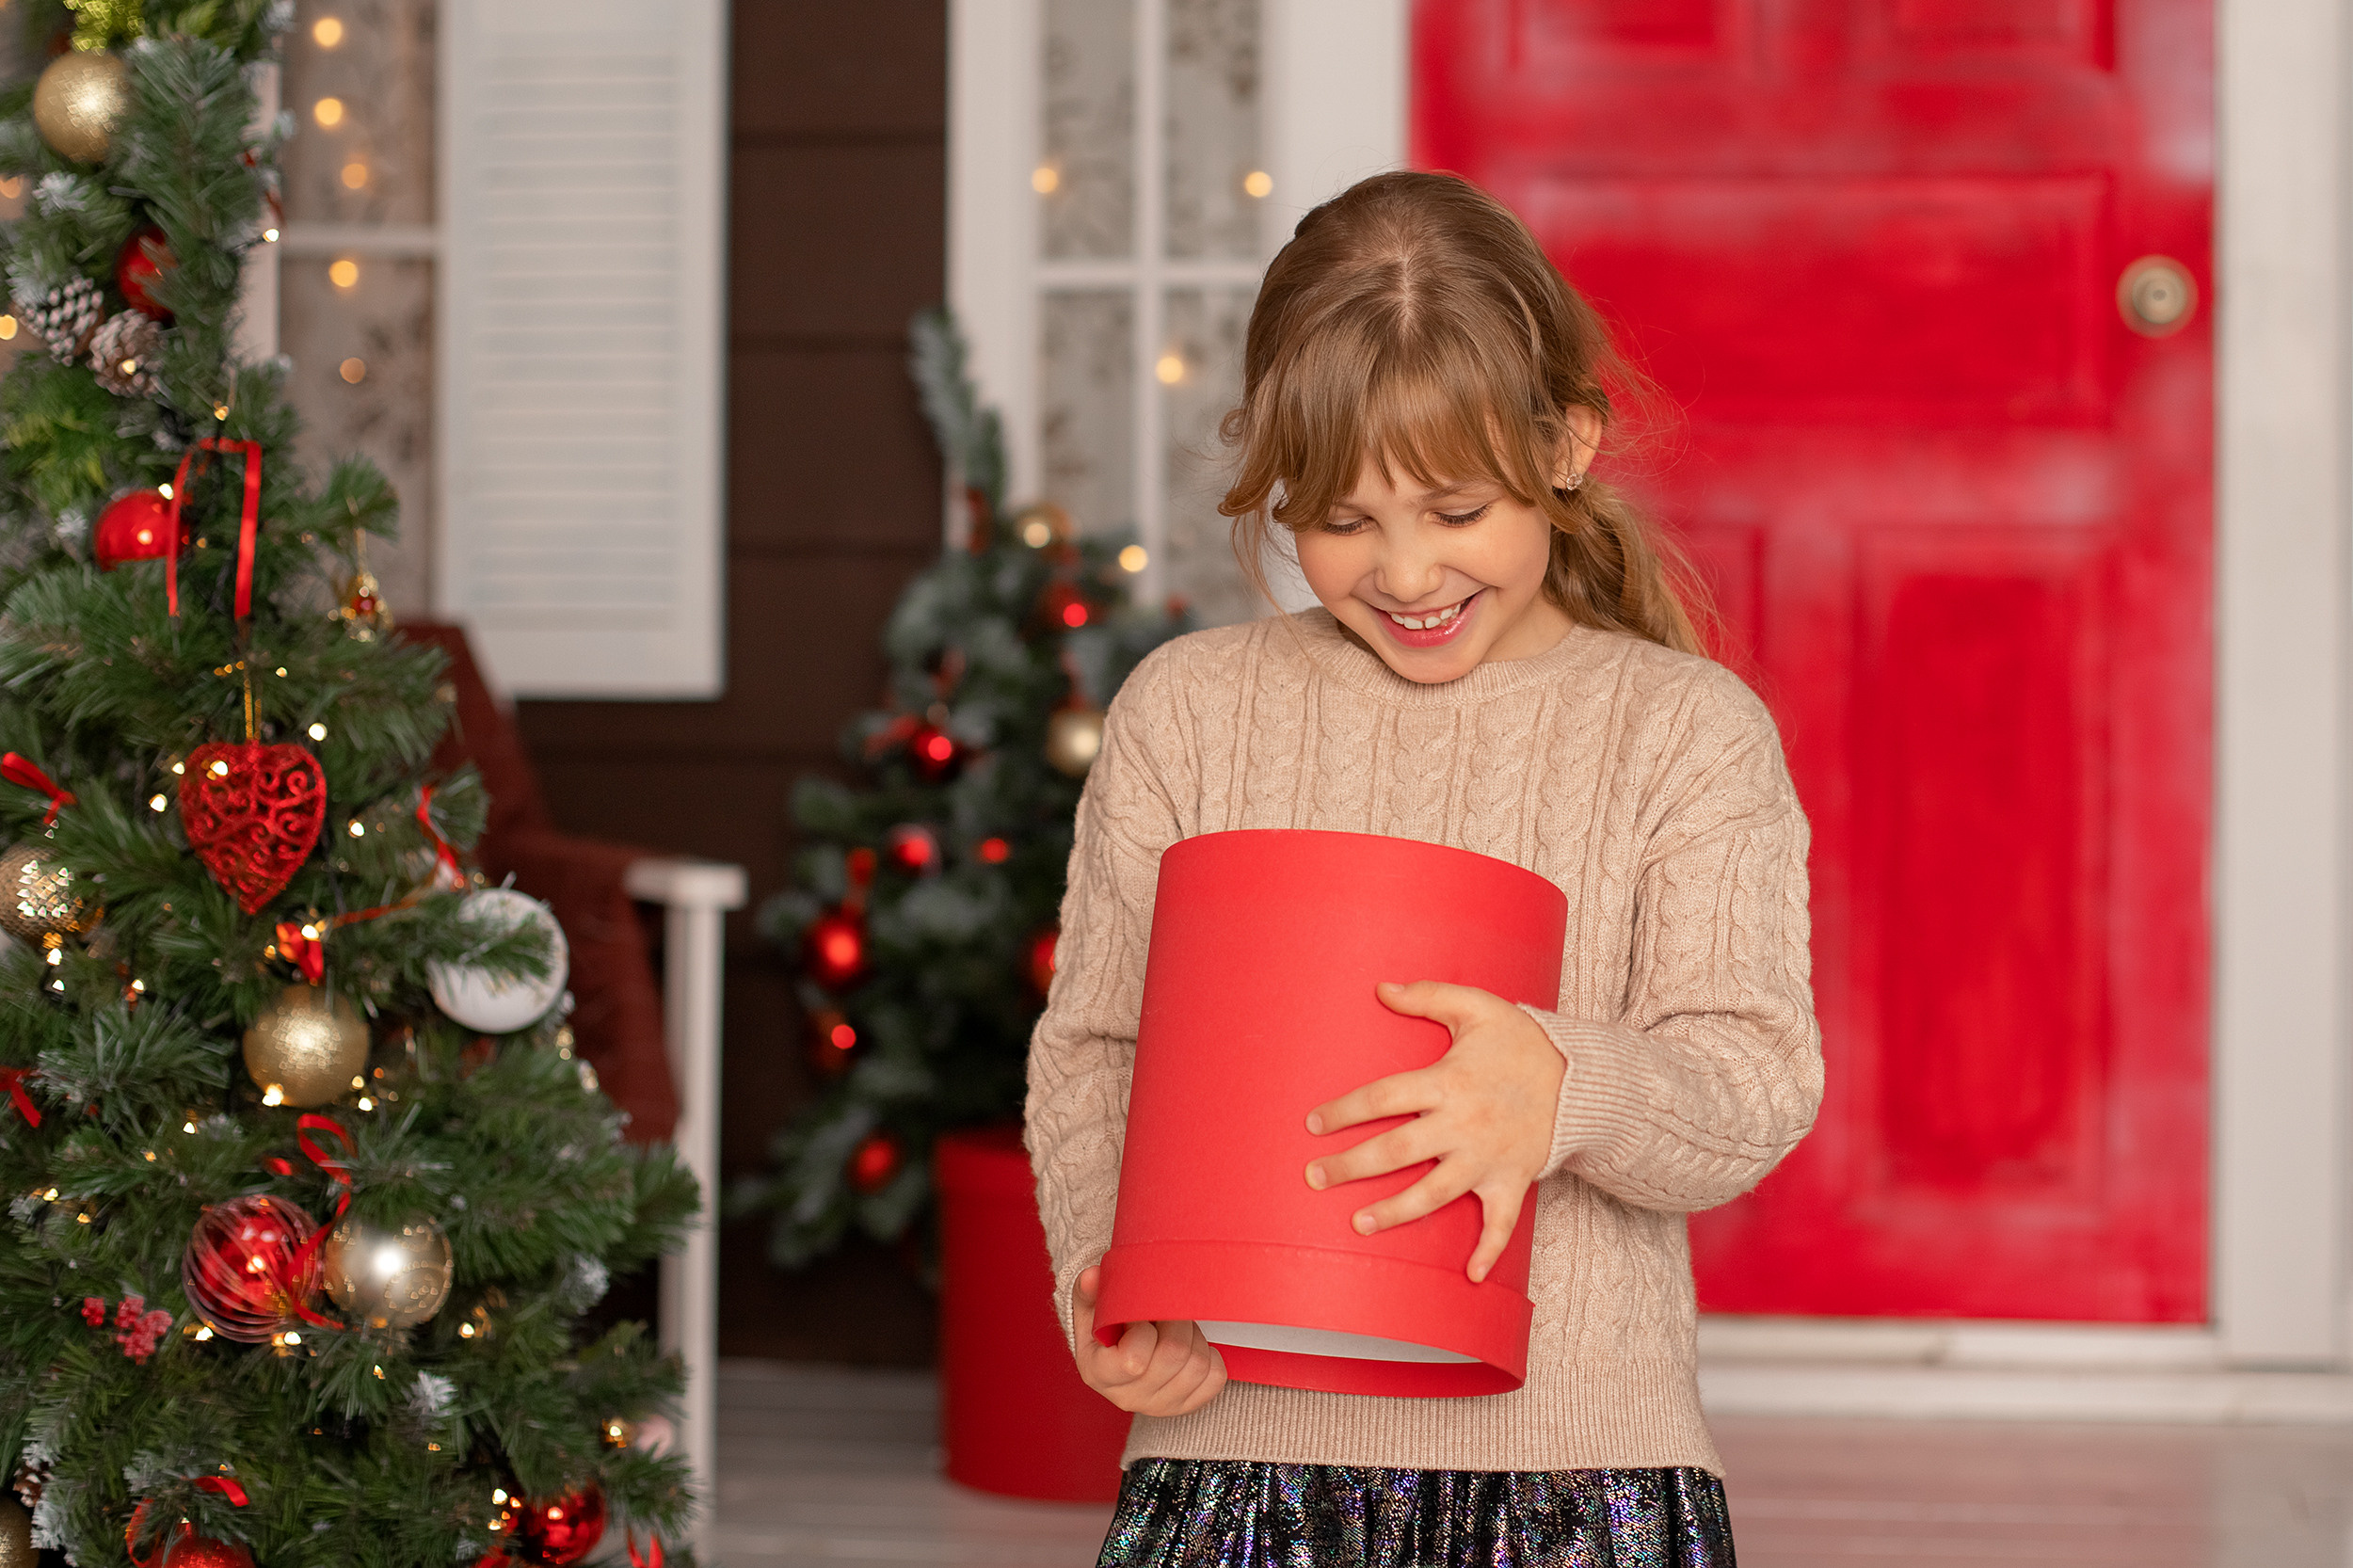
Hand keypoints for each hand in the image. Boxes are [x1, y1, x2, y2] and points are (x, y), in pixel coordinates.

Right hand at [1068, 1265, 1226, 1415]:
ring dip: (1194, 1337)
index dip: (1144, 1329)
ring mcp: (1159, 1406)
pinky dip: (1210, 1355)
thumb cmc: (1106, 1330)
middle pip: (1173, 1354)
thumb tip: (1092, 1276)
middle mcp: (1128, 1397)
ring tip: (1177, 1327)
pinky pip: (1215, 1378)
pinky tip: (1191, 1346)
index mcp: (1100, 1374)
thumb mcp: (1091, 1310)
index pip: (1133, 1360)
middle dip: (1176, 1322)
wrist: (1119, 1355)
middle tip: (1166, 1312)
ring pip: (1198, 1365)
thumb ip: (1089, 1293)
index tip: (1140, 1315)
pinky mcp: (1185, 1405)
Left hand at [1303, 980, 1564, 1282]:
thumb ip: (1429, 995)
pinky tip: (1471, 1275)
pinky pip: (1501, 1224)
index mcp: (1449, 1081)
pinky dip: (1489, 1251)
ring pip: (1434, 1194)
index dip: (1345, 1110)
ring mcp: (1487, 1158)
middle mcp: (1464, 1125)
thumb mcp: (1478, 1007)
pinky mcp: (1512, 1181)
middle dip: (1352, 1166)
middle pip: (1397, 1150)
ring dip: (1396, 1212)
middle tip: (1315, 1177)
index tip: (1314, 1124)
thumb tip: (1381, 988)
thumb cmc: (1522, 1040)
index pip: (1384, 1097)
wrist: (1582, 1076)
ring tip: (1359, 1223)